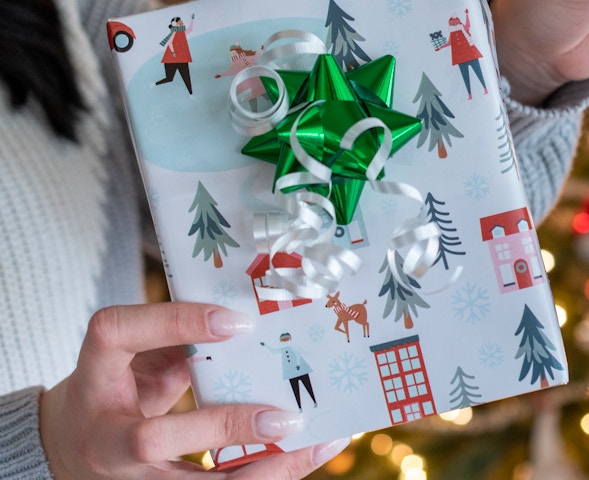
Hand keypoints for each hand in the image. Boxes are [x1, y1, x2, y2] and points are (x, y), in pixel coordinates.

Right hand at [39, 302, 348, 478]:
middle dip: (224, 427)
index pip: (118, 333)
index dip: (176, 323)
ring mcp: (130, 476)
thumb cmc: (117, 386)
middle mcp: (104, 434)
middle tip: (286, 416)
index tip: (238, 321)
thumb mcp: (137, 354)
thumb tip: (255, 324)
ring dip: (267, 469)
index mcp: (95, 375)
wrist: (72, 445)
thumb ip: (183, 340)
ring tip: (319, 442)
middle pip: (151, 439)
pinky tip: (307, 455)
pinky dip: (270, 474)